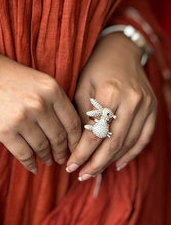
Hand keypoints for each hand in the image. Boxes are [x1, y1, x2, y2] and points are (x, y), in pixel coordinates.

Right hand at [0, 51, 81, 173]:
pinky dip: (30, 164)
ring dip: (46, 157)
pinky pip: (24, 154)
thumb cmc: (8, 76)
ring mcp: (22, 119)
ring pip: (42, 147)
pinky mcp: (4, 131)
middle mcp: (39, 104)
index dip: (76, 140)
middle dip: (62, 151)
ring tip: (47, 160)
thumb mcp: (38, 80)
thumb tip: (68, 130)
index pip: (72, 122)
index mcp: (51, 89)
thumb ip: (54, 100)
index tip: (75, 147)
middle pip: (58, 137)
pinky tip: (33, 167)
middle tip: (62, 158)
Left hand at [67, 32, 156, 179]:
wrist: (121, 50)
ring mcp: (146, 105)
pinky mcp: (154, 108)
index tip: (70, 165)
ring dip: (110, 161)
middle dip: (96, 162)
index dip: (82, 153)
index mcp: (111, 92)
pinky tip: (116, 163)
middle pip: (114, 142)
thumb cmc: (95, 68)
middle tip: (81, 174)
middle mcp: (132, 100)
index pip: (96, 133)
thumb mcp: (81, 86)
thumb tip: (73, 146)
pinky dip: (131, 153)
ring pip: (129, 143)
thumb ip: (79, 115)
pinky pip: (144, 138)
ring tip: (93, 171)